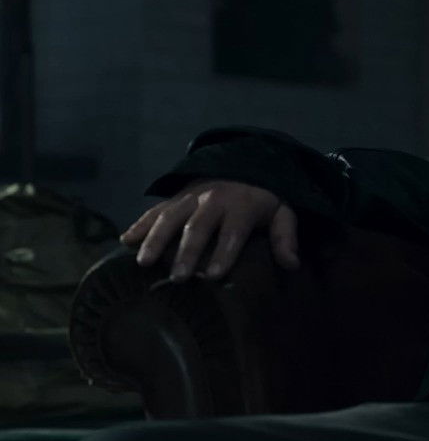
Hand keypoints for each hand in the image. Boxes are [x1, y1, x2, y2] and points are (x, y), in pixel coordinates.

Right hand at [119, 179, 299, 281]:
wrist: (244, 163)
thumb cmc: (264, 198)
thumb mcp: (283, 212)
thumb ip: (286, 237)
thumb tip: (292, 265)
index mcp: (242, 206)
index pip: (233, 232)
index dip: (224, 253)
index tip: (215, 275)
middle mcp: (213, 200)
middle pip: (198, 227)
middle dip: (188, 253)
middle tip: (179, 277)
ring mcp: (191, 197)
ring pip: (170, 218)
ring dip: (156, 239)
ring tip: (143, 263)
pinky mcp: (175, 197)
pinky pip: (154, 210)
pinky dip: (139, 224)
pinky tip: (125, 241)